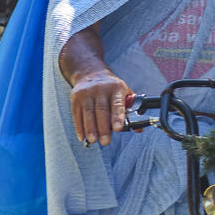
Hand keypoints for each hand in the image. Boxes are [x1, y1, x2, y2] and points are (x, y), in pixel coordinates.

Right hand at [59, 24, 132, 146]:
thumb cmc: (111, 88)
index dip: (118, 117)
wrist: (91, 73)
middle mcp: (101, 89)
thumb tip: (139, 129)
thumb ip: (132, 110)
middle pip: (101, 110)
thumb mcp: (124, 93)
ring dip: (90, 129)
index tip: (118, 129)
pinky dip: (79, 127)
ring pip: (88, 113)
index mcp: (116, 88)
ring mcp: (87, 93)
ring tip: (94, 140)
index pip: (117, 104)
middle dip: (103, 128)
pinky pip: (77, 114)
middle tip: (105, 141)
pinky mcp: (76, 98)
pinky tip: (83, 136)